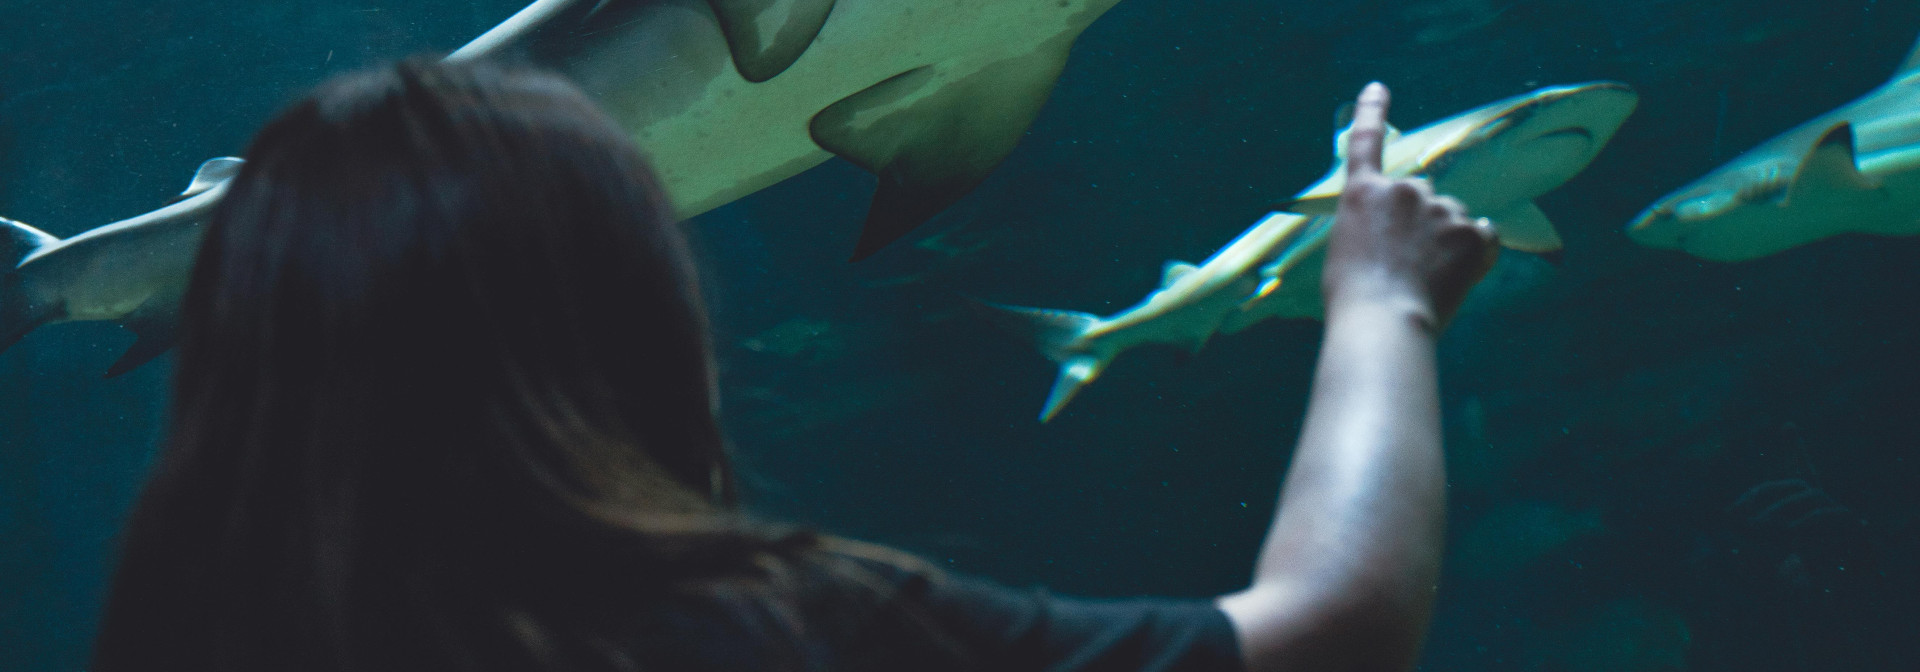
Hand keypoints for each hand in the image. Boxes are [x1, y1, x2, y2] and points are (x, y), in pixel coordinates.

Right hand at [1321, 82, 1498, 330]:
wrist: (1383, 321)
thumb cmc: (1353, 297)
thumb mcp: (1347, 249)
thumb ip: (1373, 226)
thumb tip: (1402, 236)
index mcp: (1363, 193)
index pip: (1365, 142)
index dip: (1371, 113)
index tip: (1377, 89)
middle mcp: (1404, 189)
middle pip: (1421, 195)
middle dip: (1420, 221)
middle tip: (1406, 263)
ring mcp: (1440, 208)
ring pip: (1452, 218)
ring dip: (1446, 241)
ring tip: (1427, 280)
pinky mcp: (1472, 232)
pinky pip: (1484, 235)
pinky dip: (1476, 252)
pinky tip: (1458, 276)